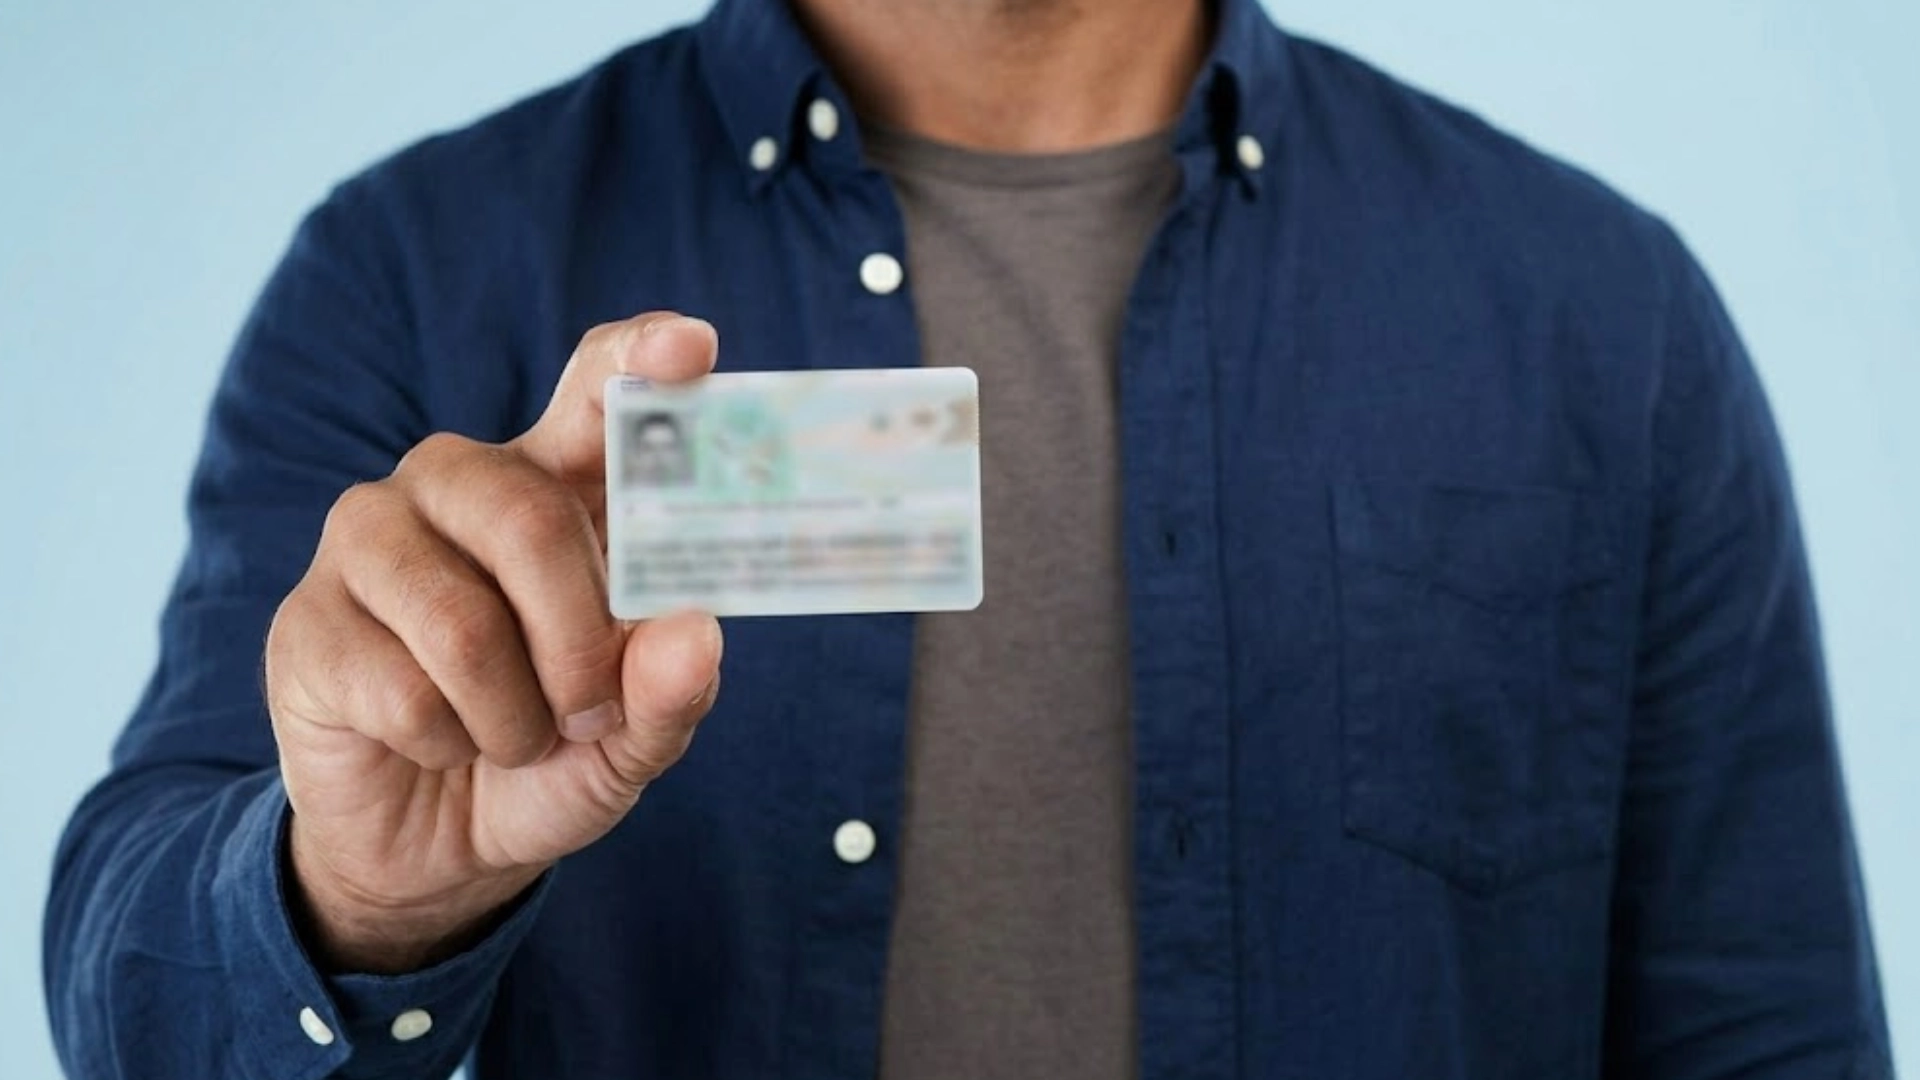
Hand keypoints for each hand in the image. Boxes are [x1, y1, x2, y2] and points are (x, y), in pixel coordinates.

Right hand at [264, 313, 723, 972]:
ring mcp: (370, 539)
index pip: (594, 389)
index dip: (638, 360)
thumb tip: (696, 634)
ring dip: (512, 716)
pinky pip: (403, 692)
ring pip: (463, 624)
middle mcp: (457, 484)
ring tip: (512, 737)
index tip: (690, 348)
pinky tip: (436, 744)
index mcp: (554, 484)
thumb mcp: (633, 739)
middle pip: (531, 519)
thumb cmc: (551, 752)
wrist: (437, 845)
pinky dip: (448, 745)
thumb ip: (672, 690)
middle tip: (592, 711)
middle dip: (580, 643)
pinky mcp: (306, 618)